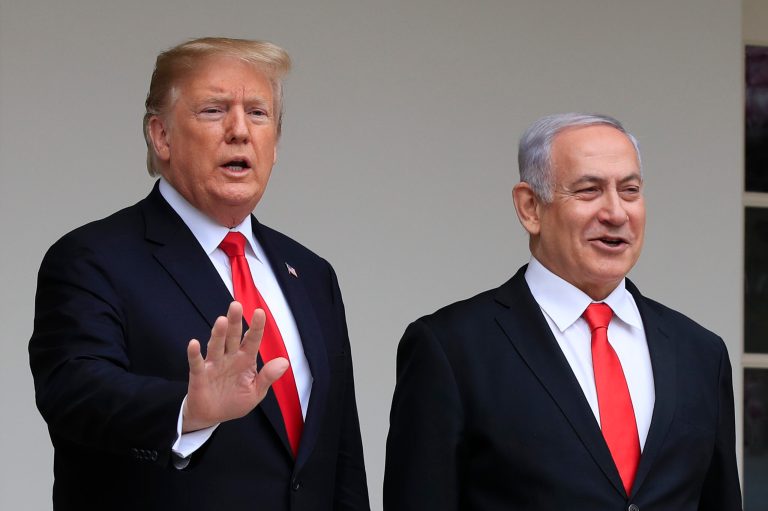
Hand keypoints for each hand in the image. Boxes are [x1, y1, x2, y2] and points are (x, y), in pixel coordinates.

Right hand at [182, 301, 288, 432]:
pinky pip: (196, 363)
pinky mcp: (199, 375)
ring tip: (222, 321)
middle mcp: (229, 358)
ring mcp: (214, 364)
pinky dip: (194, 354)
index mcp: (245, 359)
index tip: (260, 312)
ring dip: (219, 334)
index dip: (256, 327)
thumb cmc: (235, 400)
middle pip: (233, 337)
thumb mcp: (256, 391)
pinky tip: (194, 343)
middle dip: (235, 322)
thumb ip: (268, 377)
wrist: (212, 416)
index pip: (252, 340)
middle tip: (236, 305)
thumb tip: (284, 362)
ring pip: (216, 345)